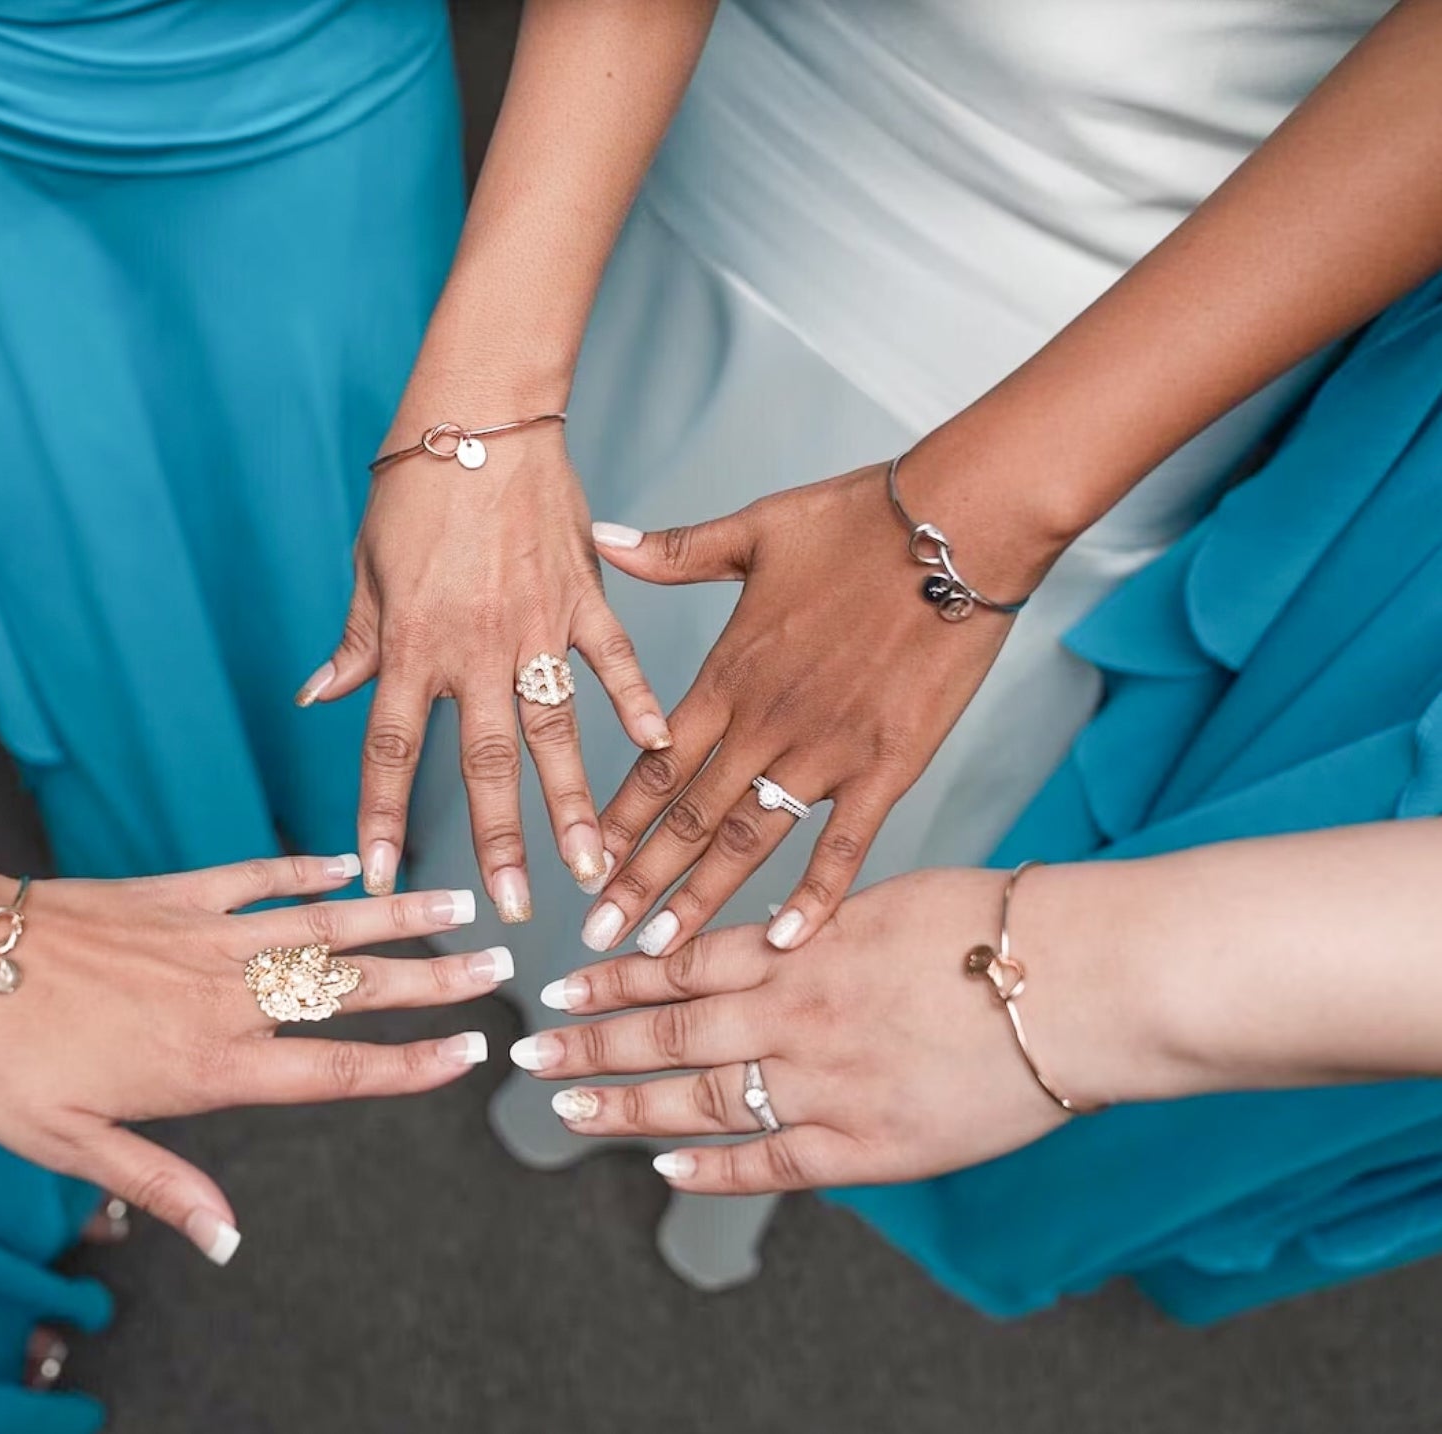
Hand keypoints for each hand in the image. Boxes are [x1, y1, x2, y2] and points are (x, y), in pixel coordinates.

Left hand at [0, 856, 505, 1262]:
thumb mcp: (70, 1144)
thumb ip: (161, 1184)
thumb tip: (228, 1239)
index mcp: (209, 1066)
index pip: (335, 1069)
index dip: (411, 1064)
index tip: (471, 1053)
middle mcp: (225, 997)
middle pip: (351, 989)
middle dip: (433, 981)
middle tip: (500, 965)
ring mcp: (206, 936)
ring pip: (324, 925)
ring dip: (395, 916)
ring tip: (457, 906)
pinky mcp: (177, 894)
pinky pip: (260, 878)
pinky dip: (309, 871)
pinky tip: (351, 864)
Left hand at [300, 419, 668, 921]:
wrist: (480, 413)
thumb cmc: (414, 487)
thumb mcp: (366, 567)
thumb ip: (354, 641)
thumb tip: (315, 695)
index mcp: (411, 645)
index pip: (388, 750)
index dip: (383, 818)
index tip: (382, 879)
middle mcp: (472, 649)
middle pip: (482, 764)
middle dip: (495, 842)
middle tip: (509, 910)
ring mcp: (534, 627)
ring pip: (554, 732)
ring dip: (571, 804)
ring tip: (591, 866)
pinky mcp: (582, 597)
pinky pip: (613, 661)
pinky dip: (637, 703)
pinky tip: (657, 752)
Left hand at [515, 866, 1178, 1193]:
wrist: (1078, 979)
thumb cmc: (994, 926)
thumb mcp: (881, 899)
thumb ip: (811, 929)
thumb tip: (762, 939)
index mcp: (799, 946)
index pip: (678, 963)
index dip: (612, 979)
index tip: (561, 986)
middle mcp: (795, 1012)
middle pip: (668, 1031)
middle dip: (590, 1043)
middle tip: (529, 1052)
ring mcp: (828, 1081)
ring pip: (702, 1098)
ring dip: (626, 1106)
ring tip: (566, 1109)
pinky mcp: (871, 1144)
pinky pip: (774, 1162)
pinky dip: (715, 1169)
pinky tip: (666, 1169)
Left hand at [580, 461, 1039, 957]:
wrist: (959, 524)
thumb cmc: (859, 519)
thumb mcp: (753, 528)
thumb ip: (674, 552)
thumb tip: (605, 536)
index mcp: (729, 673)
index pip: (654, 760)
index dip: (614, 816)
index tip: (579, 863)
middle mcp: (766, 721)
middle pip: (686, 816)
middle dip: (635, 880)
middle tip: (591, 938)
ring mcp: (826, 749)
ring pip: (747, 840)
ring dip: (699, 899)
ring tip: (655, 954)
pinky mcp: (889, 764)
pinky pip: (843, 843)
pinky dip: (814, 896)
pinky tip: (783, 941)